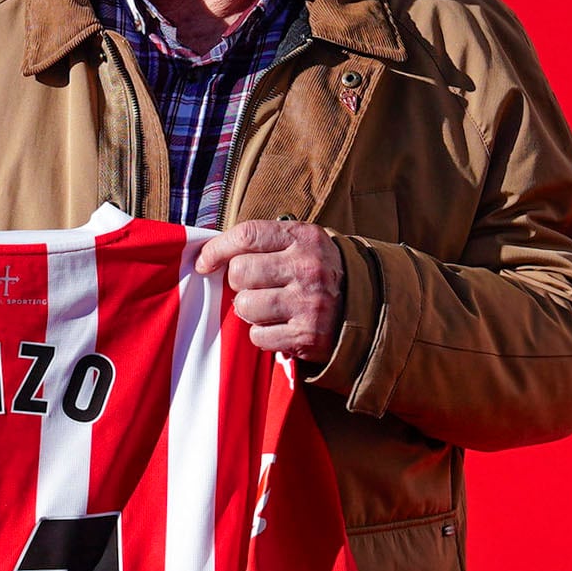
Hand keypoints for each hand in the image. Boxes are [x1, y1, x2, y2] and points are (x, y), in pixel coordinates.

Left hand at [203, 219, 343, 363]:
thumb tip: (210, 254)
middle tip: (255, 287)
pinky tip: (280, 327)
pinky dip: (263, 334)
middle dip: (238, 283)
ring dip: (250, 310)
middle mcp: (307, 267)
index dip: (217, 249)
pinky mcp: (306, 335)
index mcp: (303, 238)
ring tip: (269, 308)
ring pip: (245, 306)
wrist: (366, 308)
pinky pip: (258, 335)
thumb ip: (264, 244)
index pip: (247, 234)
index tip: (205, 262)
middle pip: (240, 272)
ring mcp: (308, 302)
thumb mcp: (301, 246)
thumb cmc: (318, 274)